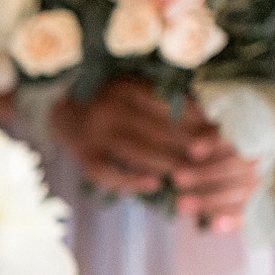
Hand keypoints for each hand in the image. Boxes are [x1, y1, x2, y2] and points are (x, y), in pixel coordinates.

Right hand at [50, 79, 256, 231]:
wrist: (57, 109)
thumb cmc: (107, 100)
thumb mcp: (133, 91)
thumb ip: (163, 103)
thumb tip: (207, 122)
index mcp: (126, 88)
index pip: (169, 106)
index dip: (195, 121)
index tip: (217, 134)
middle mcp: (110, 109)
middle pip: (158, 130)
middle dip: (188, 146)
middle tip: (212, 158)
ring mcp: (95, 135)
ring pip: (139, 152)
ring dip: (168, 165)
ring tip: (191, 174)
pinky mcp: (84, 157)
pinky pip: (111, 174)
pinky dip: (133, 181)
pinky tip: (154, 185)